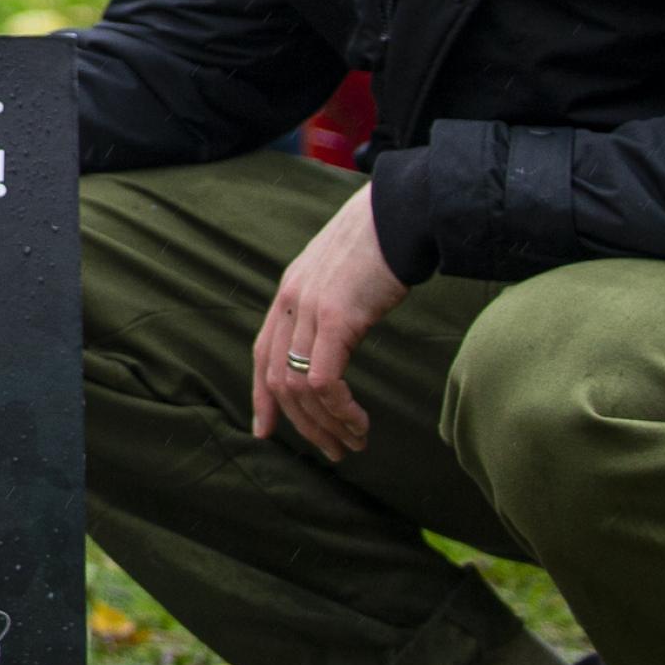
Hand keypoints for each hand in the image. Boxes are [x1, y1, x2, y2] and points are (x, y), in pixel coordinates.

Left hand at [250, 186, 408, 461]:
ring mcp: (310, 310)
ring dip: (326, 424)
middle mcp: (291, 302)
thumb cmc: (383, 243)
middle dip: (302, 424)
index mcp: (289, 292)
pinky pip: (324, 381)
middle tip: (331, 451)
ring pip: (299, 387)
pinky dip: (339, 410)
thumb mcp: (342, 275)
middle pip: (278, 379)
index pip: (261, 354)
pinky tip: (359, 423)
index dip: (262, 397)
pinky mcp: (336, 318)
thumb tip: (336, 340)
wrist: (403, 213)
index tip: (265, 430)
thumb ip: (329, 305)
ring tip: (352, 444)